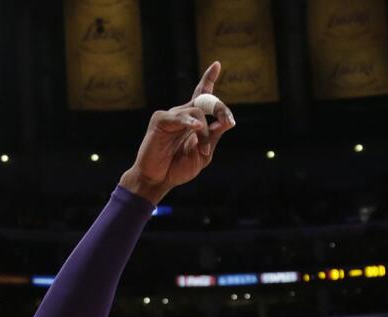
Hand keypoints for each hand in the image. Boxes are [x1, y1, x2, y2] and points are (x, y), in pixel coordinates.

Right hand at [120, 62, 234, 202]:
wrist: (158, 180)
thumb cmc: (178, 168)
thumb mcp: (203, 155)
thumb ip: (213, 137)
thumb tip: (226, 122)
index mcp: (193, 121)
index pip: (202, 96)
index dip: (208, 79)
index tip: (216, 64)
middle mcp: (183, 114)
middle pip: (205, 100)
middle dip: (220, 108)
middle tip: (229, 121)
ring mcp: (171, 115)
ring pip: (196, 111)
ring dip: (204, 131)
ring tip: (203, 150)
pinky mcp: (160, 120)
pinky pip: (179, 117)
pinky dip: (190, 123)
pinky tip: (196, 128)